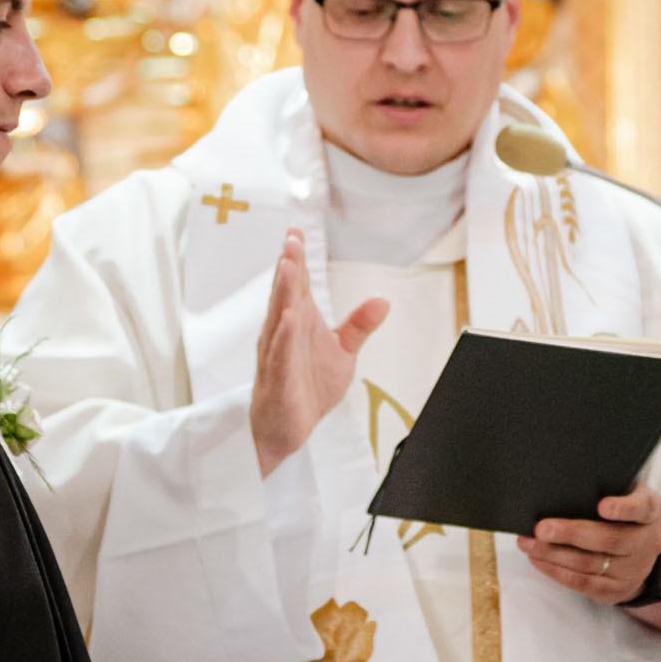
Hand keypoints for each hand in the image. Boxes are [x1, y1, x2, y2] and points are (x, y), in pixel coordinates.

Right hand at [249, 228, 386, 476]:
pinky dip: (285, 335)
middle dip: (288, 265)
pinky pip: (281, 353)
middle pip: (286, 293)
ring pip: (279, 317)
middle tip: (291, 239)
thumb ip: (359, 325)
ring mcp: (278, 353)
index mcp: (299, 322)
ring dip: (282, 291)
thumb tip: (382, 300)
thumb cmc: (308, 386)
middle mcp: (284, 332)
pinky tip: (290, 317)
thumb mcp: (342, 352)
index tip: (296, 232)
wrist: (290, 429)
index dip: (296, 259)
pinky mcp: (278, 377)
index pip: (296, 285)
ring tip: (286, 265)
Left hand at [516, 482, 660, 606]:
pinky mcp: (615, 590)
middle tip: (542, 528)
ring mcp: (632, 570)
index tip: (602, 506)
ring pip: (589, 563)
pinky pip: (581, 583)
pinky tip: (537, 559)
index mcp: (651, 511)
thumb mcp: (626, 495)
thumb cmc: (622, 514)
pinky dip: (555, 571)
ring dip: (553, 554)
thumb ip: (607, 487)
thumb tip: (562, 481)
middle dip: (571, 533)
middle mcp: (646, 542)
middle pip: (608, 539)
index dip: (623, 508)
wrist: (638, 555)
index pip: (642, 508)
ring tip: (528, 542)